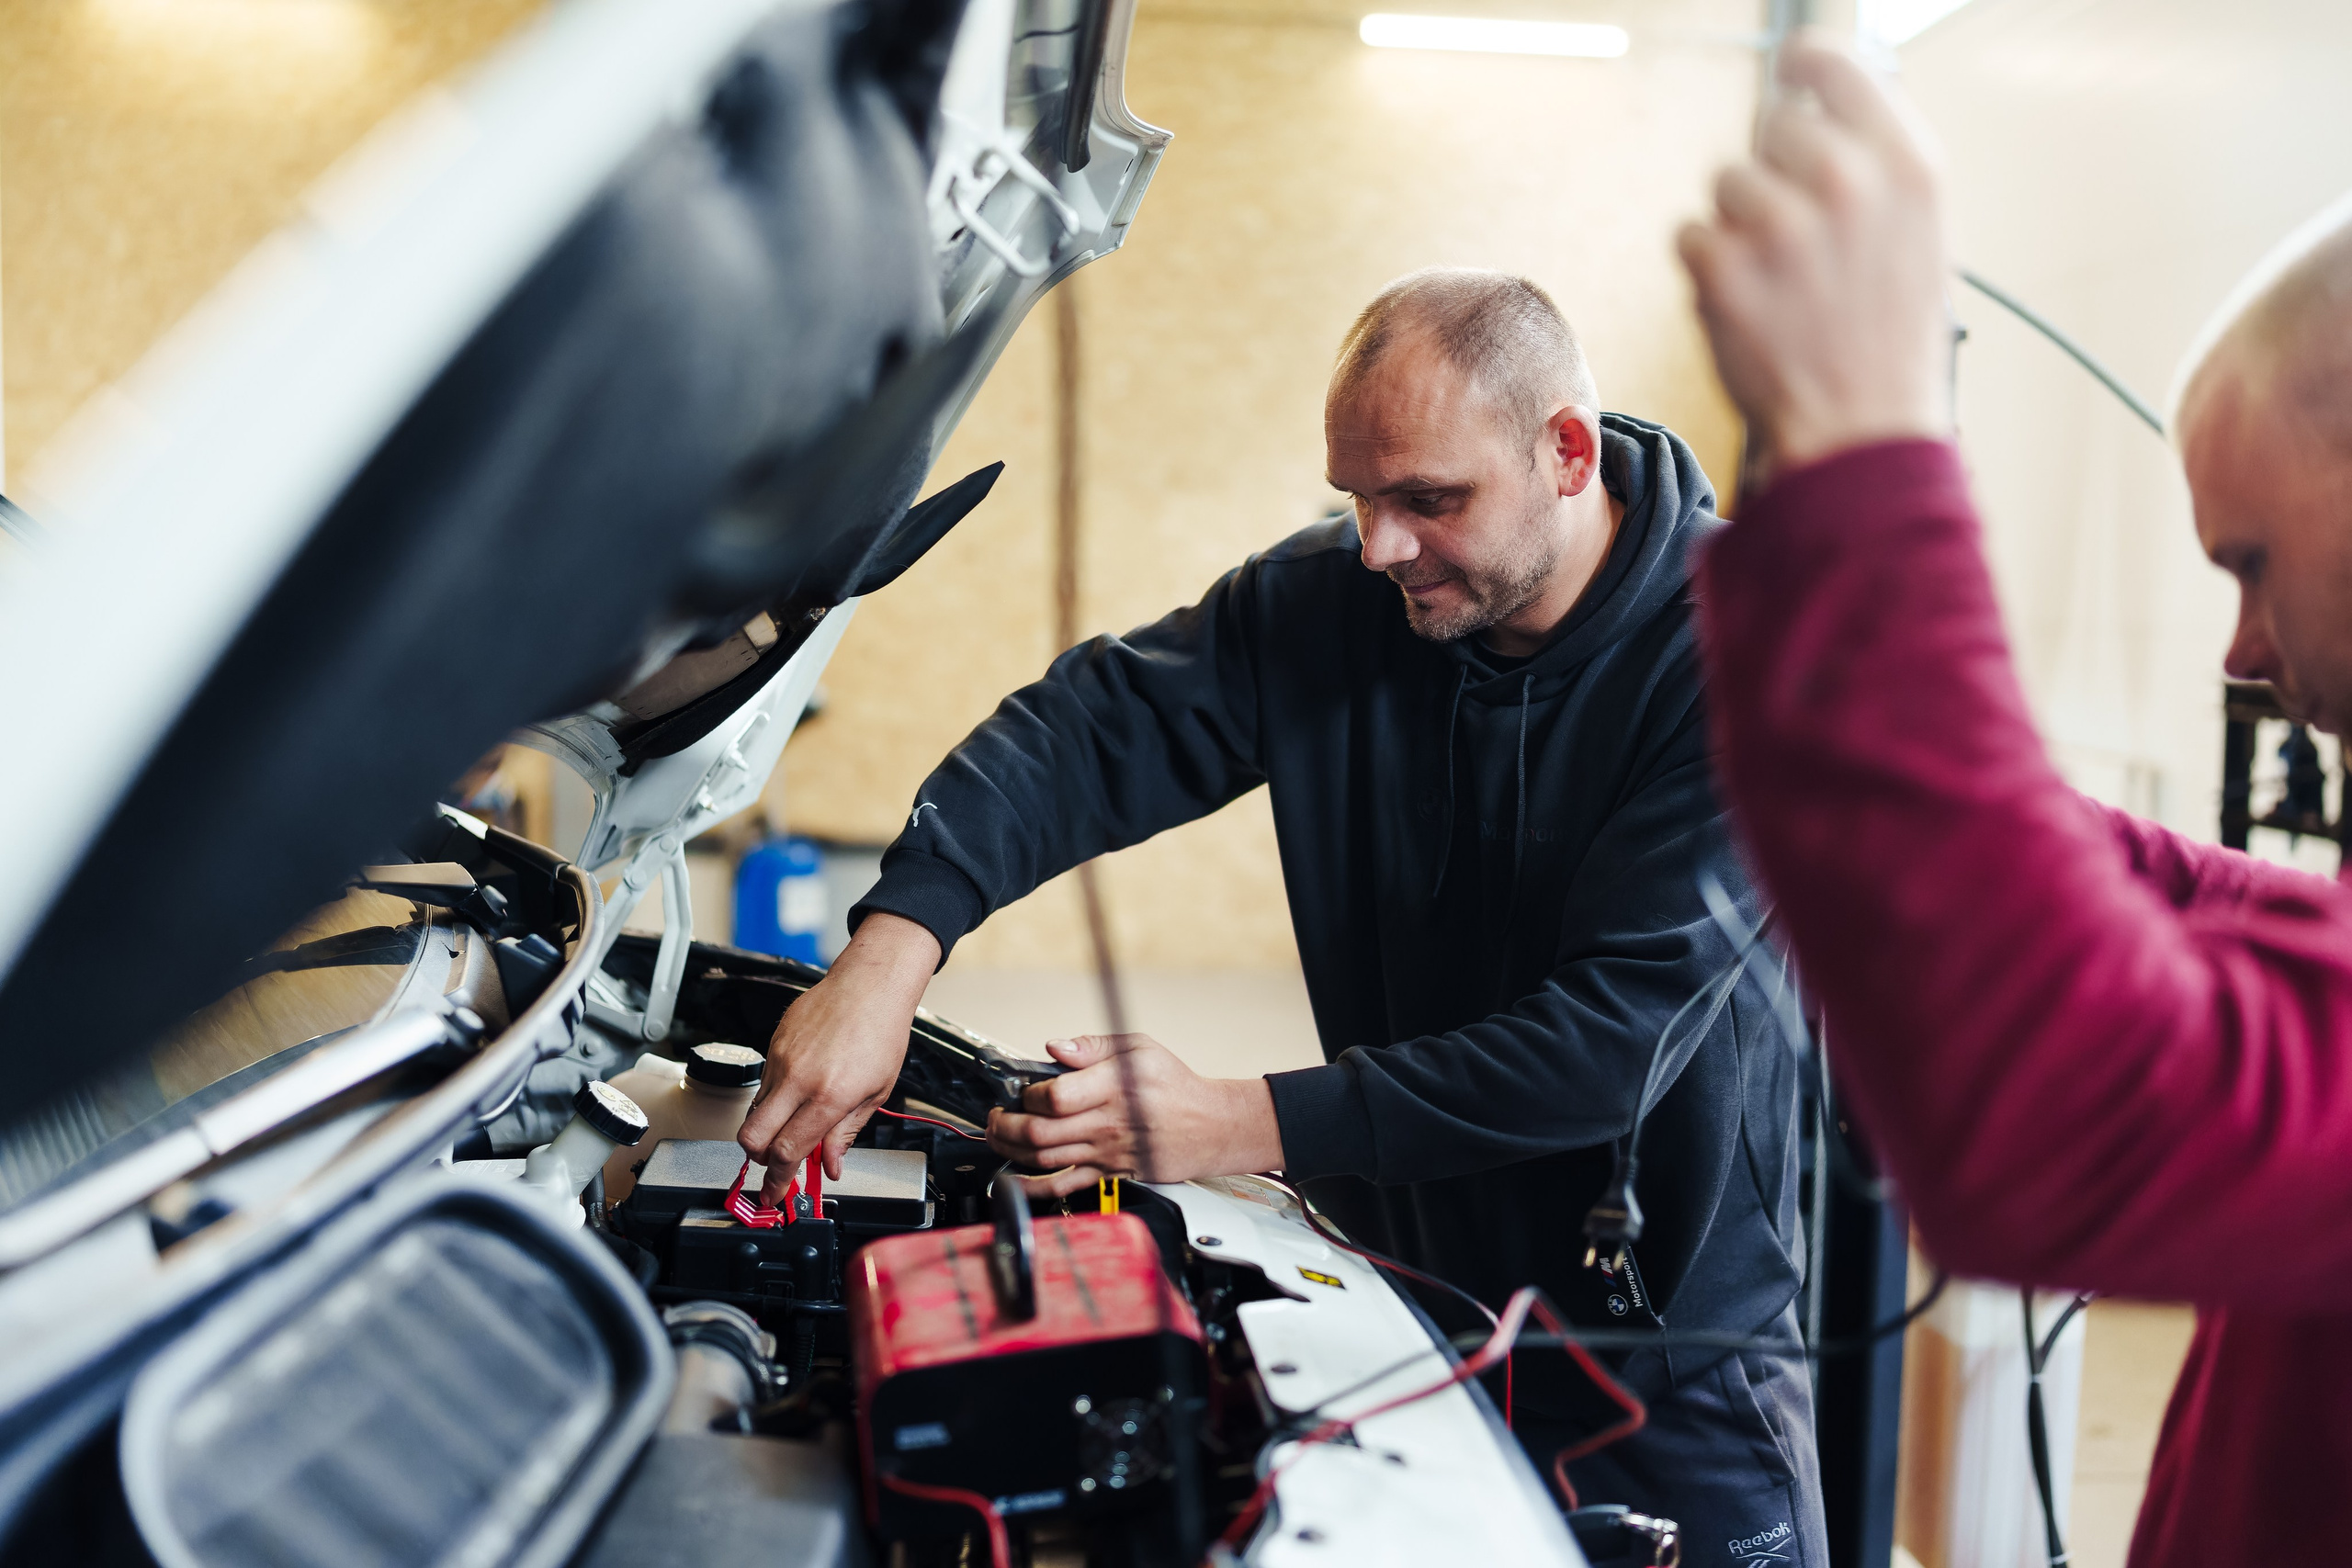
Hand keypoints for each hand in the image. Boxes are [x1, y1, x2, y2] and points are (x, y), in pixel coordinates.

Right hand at [738, 911, 939, 1203]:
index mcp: (830, 1096)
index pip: (789, 1152)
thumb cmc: (881, 1032)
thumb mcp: (876, 1093)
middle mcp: (800, 1079)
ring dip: (768, 1128)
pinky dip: (774, 1099)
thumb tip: (830, 1165)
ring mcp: (782, 1060)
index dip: (779, 1181)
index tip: (776, 1194)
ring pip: (755, 1111)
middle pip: (753, 1138)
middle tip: (777, 1165)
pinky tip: (798, 1092)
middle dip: (760, 1161)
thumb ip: (846, 1133)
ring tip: (796, 1123)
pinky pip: (763, 1084)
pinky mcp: (773, 1045)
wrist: (870, 986)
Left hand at [986, 1034, 1285, 1199]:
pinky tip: (1013, 1180)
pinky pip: (1066, 1185)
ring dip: (1010, 1149)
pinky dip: (1033, 1187)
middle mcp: (1106, 1124)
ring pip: (1045, 1158)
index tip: (1022, 1088)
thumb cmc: (1175, 1084)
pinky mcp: (1109, 1173)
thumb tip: (1056, 1047)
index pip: (1055, 1097)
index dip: (1028, 1093)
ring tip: (996, 1136)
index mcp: (1113, 1088)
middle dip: (1004, 1124)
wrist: (1211, 1126)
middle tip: (994, 1115)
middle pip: (1041, 1131)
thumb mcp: (1141, 1047)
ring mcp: (1106, 1153)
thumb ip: (1093, 1046)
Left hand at [1676, 31, 1952, 485]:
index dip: (1802, 64)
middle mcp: (1846, 183)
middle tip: (1796, 233)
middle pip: (1771, 125)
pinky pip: (1691, 235)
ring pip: (1726, 182)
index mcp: (1907, 165)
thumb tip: (1821, 97)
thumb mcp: (1921, 232)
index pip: (1833, 63)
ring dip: (1738, 224)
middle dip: (1773, 171)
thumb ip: (1876, 158)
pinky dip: (1709, 268)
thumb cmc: (1890, 338)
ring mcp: (1781, 227)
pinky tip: (1750, 304)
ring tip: (1779, 278)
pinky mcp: (1723, 271)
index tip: (1789, 74)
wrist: (1861, 432)